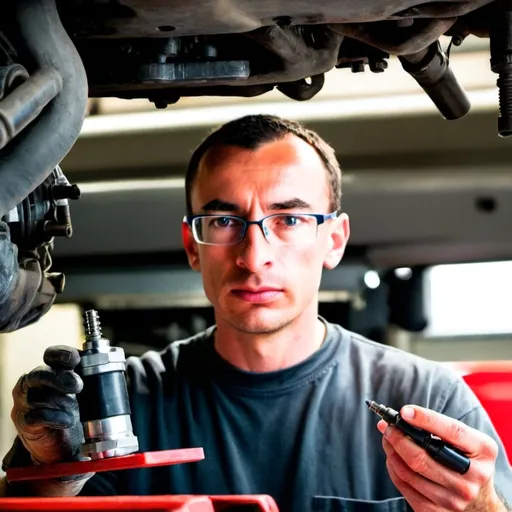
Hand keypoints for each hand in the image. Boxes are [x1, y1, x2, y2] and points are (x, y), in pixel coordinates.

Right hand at [11, 345, 83, 464]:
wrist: (62, 441)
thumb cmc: (74, 407)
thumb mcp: (84, 388)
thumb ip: (92, 374)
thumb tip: (115, 362)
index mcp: (51, 368)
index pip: (51, 354)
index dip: (61, 354)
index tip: (76, 359)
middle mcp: (34, 382)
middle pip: (40, 374)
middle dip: (60, 378)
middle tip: (77, 386)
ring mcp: (26, 401)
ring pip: (37, 396)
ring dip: (59, 401)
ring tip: (72, 406)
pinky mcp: (25, 422)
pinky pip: (36, 416)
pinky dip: (54, 418)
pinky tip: (67, 421)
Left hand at [377, 405, 504, 511]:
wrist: (480, 502)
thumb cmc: (467, 460)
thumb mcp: (467, 440)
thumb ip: (440, 427)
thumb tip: (403, 416)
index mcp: (483, 451)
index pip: (452, 431)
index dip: (425, 419)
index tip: (404, 412)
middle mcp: (472, 477)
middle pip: (422, 457)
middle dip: (397, 438)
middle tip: (387, 427)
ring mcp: (455, 499)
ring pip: (409, 473)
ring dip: (391, 452)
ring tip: (388, 439)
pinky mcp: (438, 511)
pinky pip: (405, 487)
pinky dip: (393, 468)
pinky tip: (393, 458)